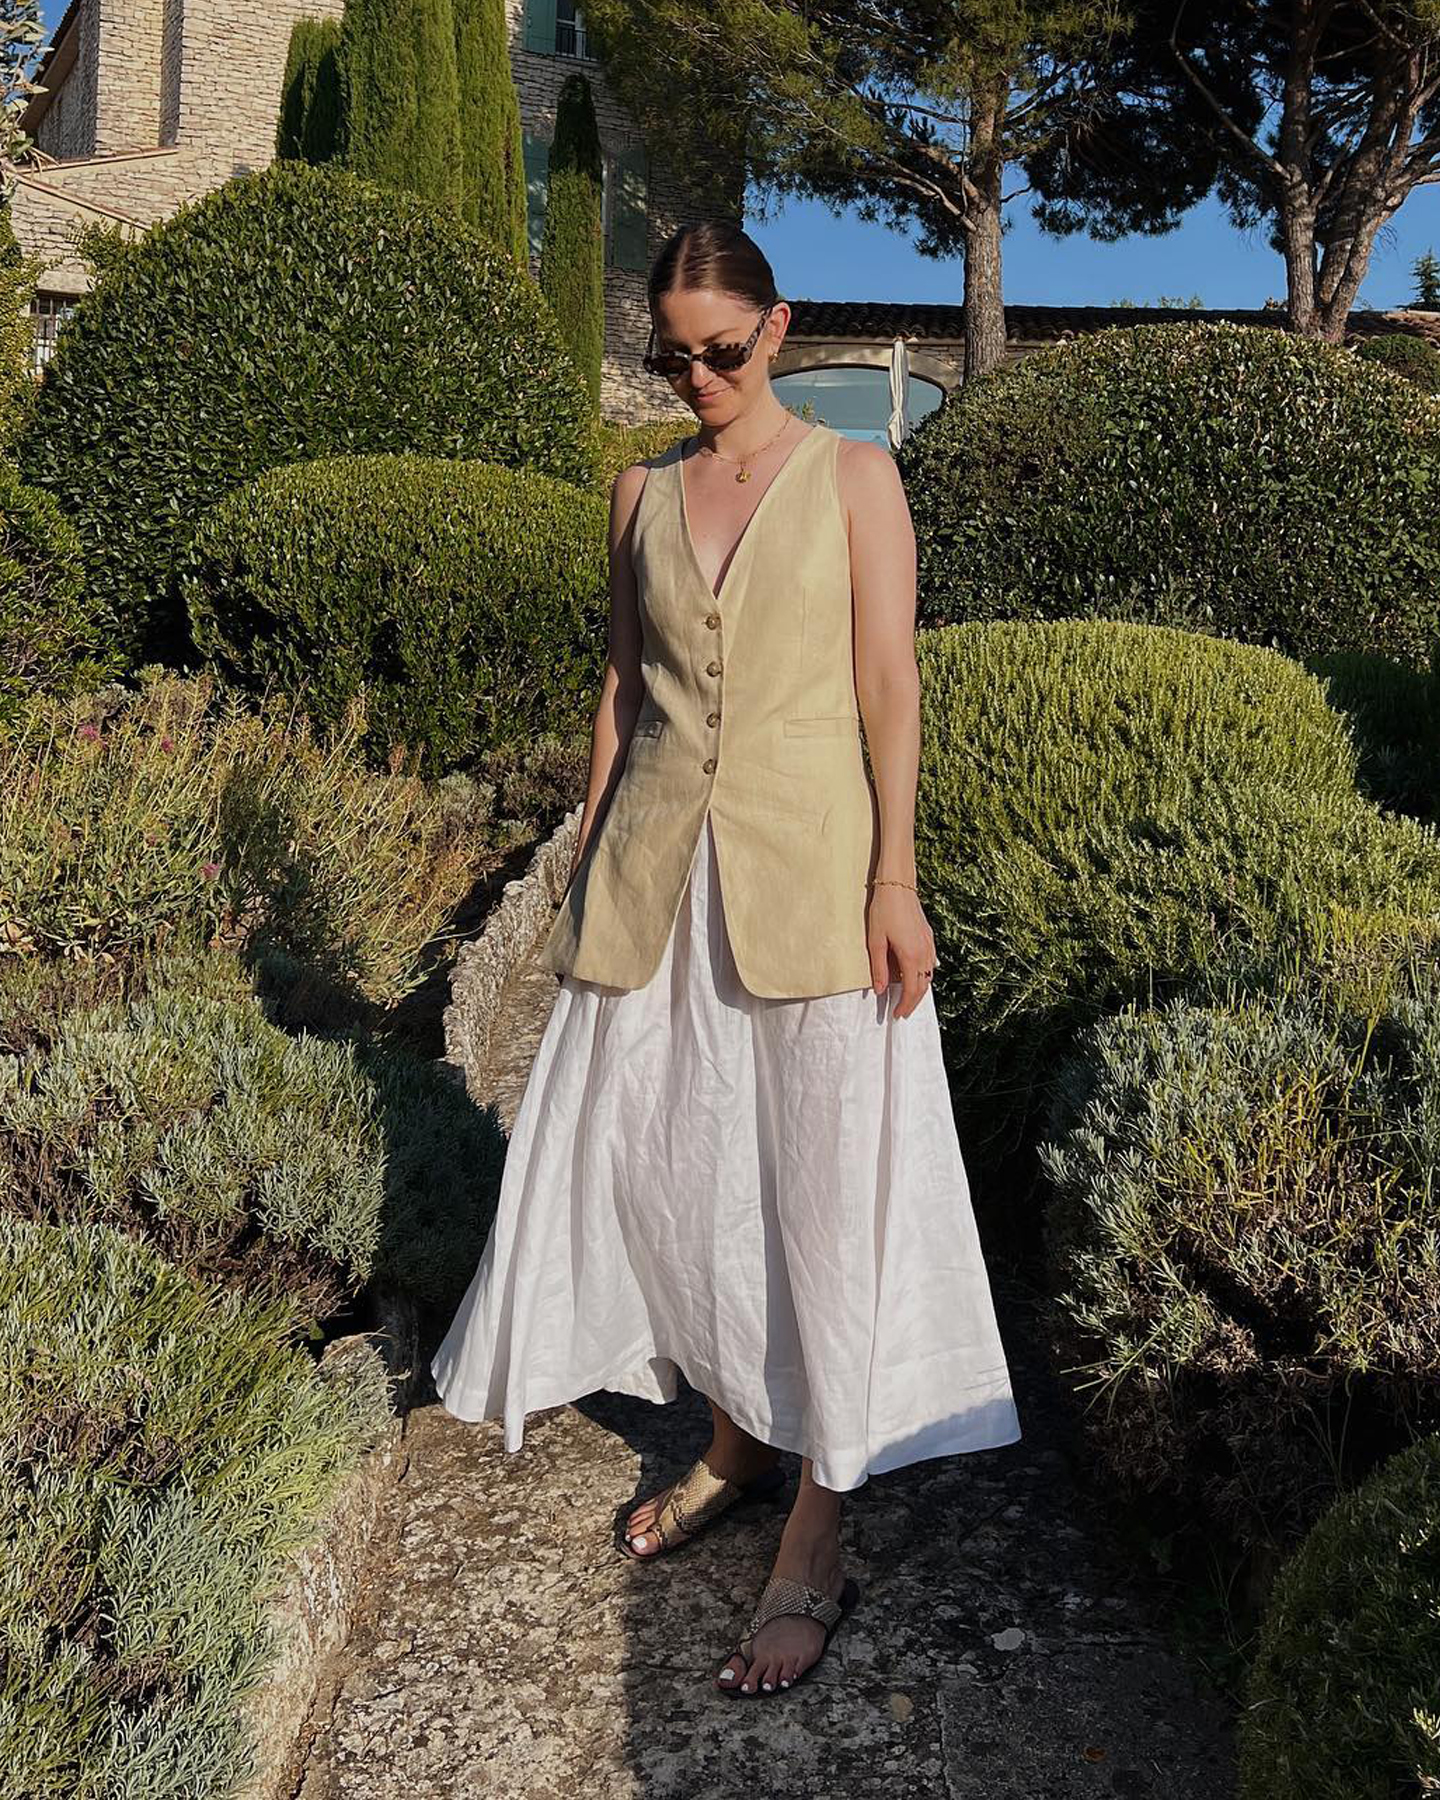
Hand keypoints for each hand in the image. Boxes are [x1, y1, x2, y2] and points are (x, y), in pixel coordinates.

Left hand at [866, 883, 937, 1019]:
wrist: (898, 885)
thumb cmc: (884, 910)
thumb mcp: (875, 941)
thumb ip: (879, 968)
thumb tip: (881, 990)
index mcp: (910, 956)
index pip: (911, 990)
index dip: (905, 1005)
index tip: (896, 1015)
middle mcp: (924, 952)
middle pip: (923, 986)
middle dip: (914, 1002)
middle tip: (902, 1012)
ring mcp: (928, 944)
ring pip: (929, 975)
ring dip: (919, 989)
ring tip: (907, 998)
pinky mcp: (928, 937)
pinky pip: (930, 963)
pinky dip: (923, 975)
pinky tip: (914, 975)